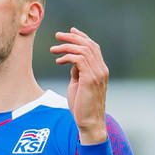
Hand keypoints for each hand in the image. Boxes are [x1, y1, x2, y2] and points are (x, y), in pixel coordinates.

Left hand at [50, 28, 108, 142]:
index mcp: (100, 70)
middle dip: (72, 38)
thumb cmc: (82, 106)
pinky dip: (67, 57)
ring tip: (53, 49)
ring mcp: (98, 74)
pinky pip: (79, 60)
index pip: (93, 47)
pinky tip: (58, 61)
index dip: (82, 37)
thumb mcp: (79, 84)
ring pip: (83, 50)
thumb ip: (78, 72)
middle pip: (89, 45)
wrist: (89, 122)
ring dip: (66, 47)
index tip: (70, 31)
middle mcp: (102, 69)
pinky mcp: (90, 79)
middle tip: (57, 36)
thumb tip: (72, 62)